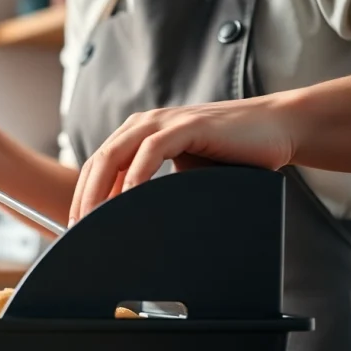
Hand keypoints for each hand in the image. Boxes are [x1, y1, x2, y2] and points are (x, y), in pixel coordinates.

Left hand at [68, 96, 297, 224]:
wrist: (275, 130)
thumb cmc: (233, 153)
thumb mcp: (185, 173)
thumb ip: (158, 187)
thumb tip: (137, 222)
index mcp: (140, 133)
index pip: (100, 163)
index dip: (83, 192)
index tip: (76, 223)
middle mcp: (146, 123)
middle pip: (100, 160)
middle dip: (84, 194)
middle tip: (77, 227)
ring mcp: (165, 122)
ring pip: (117, 153)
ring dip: (101, 188)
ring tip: (94, 217)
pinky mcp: (187, 126)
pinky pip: (151, 150)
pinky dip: (136, 175)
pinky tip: (128, 197)